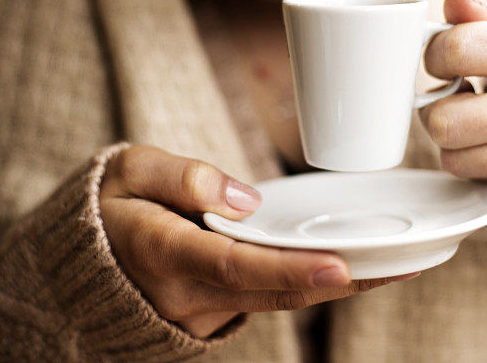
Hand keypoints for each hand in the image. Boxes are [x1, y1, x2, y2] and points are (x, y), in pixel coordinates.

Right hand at [100, 146, 411, 337]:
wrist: (83, 264)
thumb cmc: (111, 208)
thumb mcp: (128, 173)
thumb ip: (183, 178)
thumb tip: (245, 199)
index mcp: (163, 253)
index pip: (236, 265)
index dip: (290, 270)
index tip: (339, 267)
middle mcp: (188, 294)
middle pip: (275, 292)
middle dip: (341, 282)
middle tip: (403, 265)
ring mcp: (204, 311)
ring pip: (280, 301)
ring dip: (340, 287)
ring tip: (400, 265)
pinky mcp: (217, 312)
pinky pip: (271, 300)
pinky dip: (314, 287)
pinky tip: (359, 269)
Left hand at [419, 0, 486, 195]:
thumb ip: (485, 17)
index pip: (460, 50)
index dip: (435, 54)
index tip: (443, 58)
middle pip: (446, 119)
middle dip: (434, 106)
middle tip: (451, 94)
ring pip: (451, 155)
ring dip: (448, 137)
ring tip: (470, 117)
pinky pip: (468, 174)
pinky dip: (466, 157)